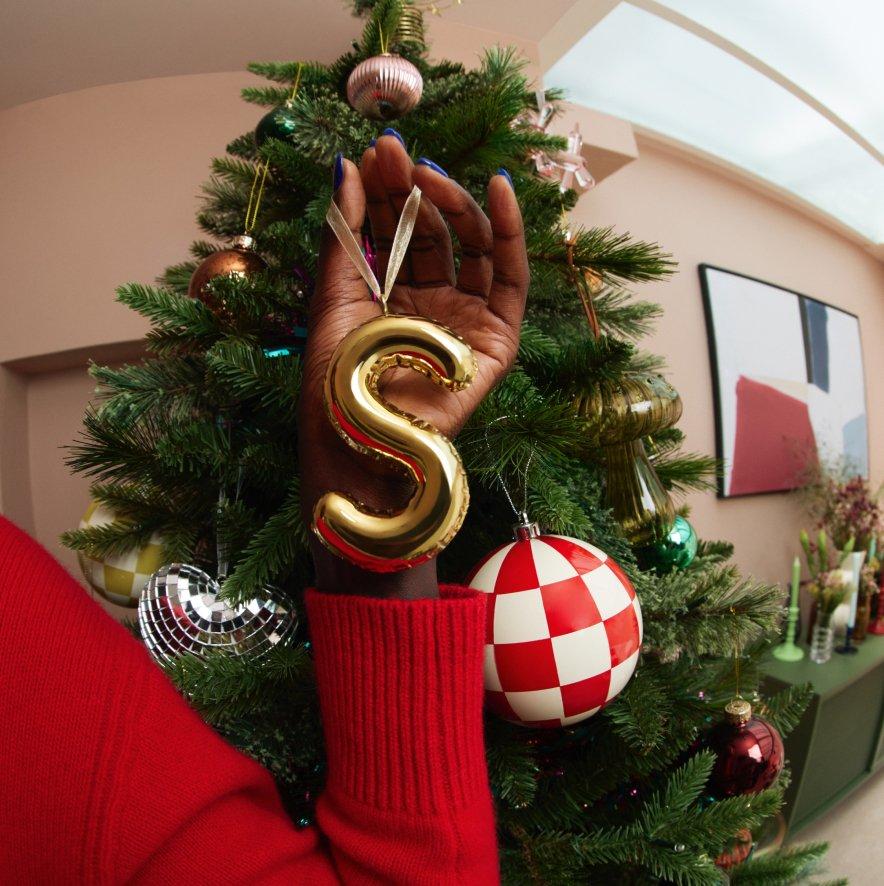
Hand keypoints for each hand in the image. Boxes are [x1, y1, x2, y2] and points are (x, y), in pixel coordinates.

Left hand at [299, 135, 528, 596]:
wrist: (360, 448)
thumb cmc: (337, 386)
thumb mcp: (331, 301)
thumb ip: (343, 237)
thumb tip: (345, 168)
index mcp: (387, 298)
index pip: (393, 231)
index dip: (384, 192)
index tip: (372, 153)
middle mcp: (428, 303)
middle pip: (431, 231)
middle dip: (412, 190)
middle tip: (395, 155)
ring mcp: (464, 318)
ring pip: (468, 245)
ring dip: (450, 202)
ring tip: (424, 172)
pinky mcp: (497, 338)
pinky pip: (510, 277)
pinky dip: (509, 232)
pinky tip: (496, 188)